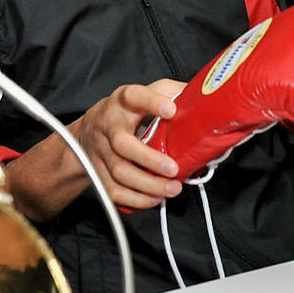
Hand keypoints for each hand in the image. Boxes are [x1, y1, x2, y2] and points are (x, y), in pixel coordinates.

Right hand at [72, 79, 184, 210]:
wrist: (87, 132)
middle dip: (149, 159)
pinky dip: (137, 199)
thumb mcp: (146, 94)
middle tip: (174, 168)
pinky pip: (114, 191)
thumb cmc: (126, 112)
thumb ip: (172, 94)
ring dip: (147, 184)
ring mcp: (100, 151)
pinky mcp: (97, 173)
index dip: (151, 102)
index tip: (171, 111)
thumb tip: (206, 100)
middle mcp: (107, 124)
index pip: (133, 96)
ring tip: (173, 188)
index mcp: (122, 101)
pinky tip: (156, 197)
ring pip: (119, 171)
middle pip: (121, 143)